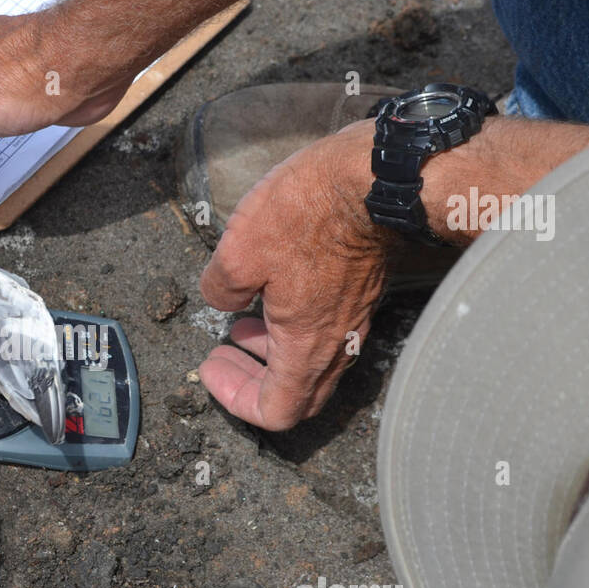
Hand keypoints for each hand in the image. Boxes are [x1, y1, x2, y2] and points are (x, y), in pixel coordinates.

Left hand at [198, 120, 391, 430]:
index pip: (276, 411)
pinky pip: (327, 331)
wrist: (376, 176)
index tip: (212, 368)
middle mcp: (336, 342)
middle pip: (298, 394)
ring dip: (273, 351)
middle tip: (224, 352)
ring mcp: (353, 318)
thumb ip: (220, 291)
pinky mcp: (361, 291)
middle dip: (253, 380)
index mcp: (305, 347)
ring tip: (242, 321)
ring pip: (312, 361)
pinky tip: (273, 289)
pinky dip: (294, 326)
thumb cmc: (310, 212)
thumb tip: (222, 301)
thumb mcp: (238, 252)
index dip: (235, 399)